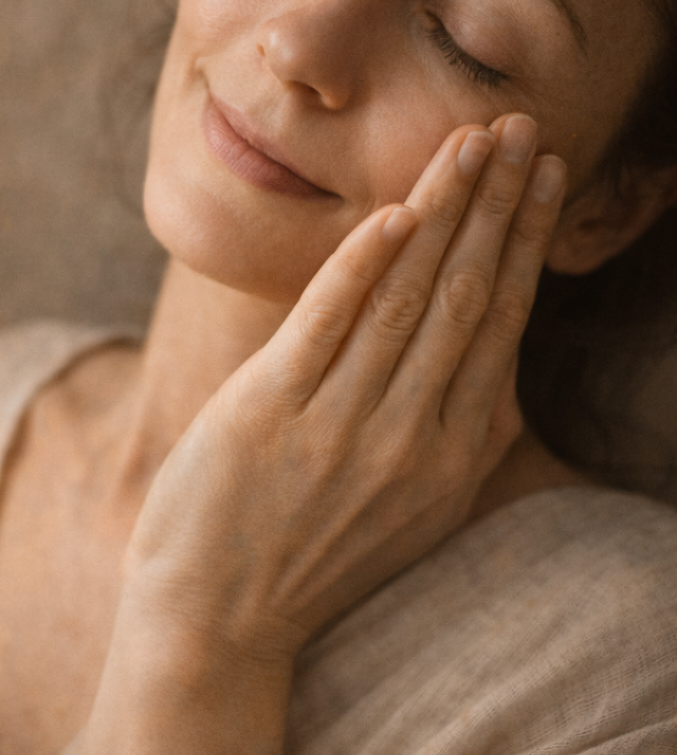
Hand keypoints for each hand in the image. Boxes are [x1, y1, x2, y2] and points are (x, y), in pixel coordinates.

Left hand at [122, 113, 566, 663]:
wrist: (215, 625)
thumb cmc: (303, 563)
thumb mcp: (404, 518)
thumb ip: (453, 450)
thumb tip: (496, 381)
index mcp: (446, 458)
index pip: (497, 326)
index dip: (521, 244)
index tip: (539, 178)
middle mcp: (406, 438)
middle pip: (462, 297)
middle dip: (494, 205)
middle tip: (519, 128)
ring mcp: (338, 425)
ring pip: (406, 299)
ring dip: (443, 211)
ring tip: (470, 143)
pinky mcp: (269, 413)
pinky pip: (325, 324)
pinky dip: (362, 265)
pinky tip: (394, 213)